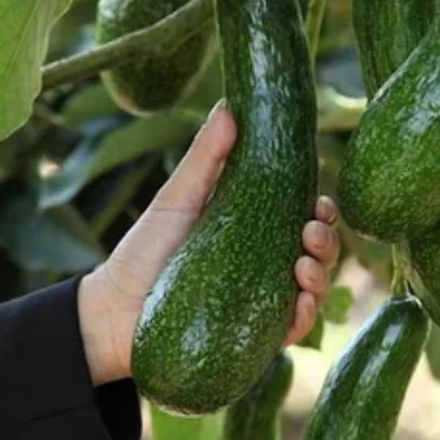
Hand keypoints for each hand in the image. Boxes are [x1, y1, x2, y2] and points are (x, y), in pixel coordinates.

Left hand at [78, 101, 339, 385]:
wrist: (112, 310)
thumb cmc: (145, 249)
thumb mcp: (179, 197)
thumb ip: (205, 156)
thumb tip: (228, 106)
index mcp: (257, 229)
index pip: (304, 217)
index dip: (321, 209)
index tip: (319, 202)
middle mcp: (268, 264)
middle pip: (318, 251)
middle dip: (327, 239)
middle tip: (311, 231)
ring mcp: (264, 299)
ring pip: (313, 287)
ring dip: (322, 273)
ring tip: (303, 264)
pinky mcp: (254, 333)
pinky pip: (293, 327)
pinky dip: (305, 316)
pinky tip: (299, 303)